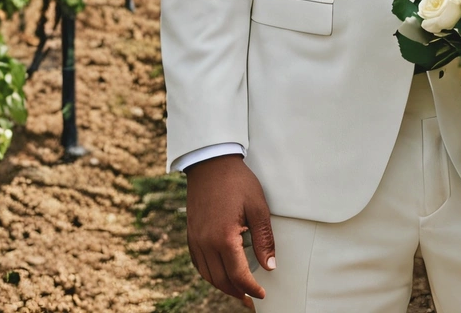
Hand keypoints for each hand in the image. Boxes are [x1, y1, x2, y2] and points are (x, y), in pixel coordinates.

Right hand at [186, 154, 274, 306]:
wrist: (211, 163)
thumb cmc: (237, 182)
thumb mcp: (258, 207)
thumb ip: (264, 239)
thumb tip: (269, 265)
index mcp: (224, 238)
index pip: (239, 276)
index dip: (251, 288)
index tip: (261, 294)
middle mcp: (206, 243)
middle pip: (222, 280)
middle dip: (238, 292)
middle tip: (251, 298)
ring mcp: (196, 240)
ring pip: (208, 276)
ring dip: (223, 286)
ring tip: (238, 290)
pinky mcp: (191, 235)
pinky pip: (199, 264)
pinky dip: (210, 275)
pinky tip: (220, 274)